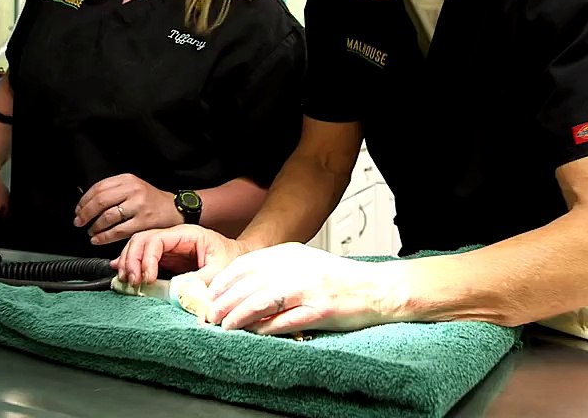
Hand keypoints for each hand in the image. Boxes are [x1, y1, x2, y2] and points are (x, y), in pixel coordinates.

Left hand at [75, 173, 181, 245]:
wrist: (173, 209)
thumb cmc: (150, 200)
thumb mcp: (133, 187)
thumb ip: (113, 192)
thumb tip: (86, 205)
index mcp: (127, 179)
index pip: (98, 187)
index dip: (84, 201)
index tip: (78, 210)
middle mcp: (133, 190)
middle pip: (100, 201)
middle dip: (85, 214)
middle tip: (79, 222)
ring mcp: (138, 206)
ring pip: (108, 217)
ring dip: (94, 227)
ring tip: (91, 232)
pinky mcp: (143, 221)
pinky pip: (118, 231)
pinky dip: (104, 237)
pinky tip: (98, 240)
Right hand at [112, 224, 249, 286]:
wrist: (239, 259)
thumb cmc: (232, 260)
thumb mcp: (220, 271)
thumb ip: (200, 280)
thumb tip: (177, 290)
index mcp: (187, 234)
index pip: (157, 239)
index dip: (147, 258)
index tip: (148, 278)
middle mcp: (174, 237)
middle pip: (142, 239)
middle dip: (132, 259)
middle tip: (132, 280)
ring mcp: (168, 247)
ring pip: (138, 246)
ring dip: (128, 262)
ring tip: (126, 281)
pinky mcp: (166, 258)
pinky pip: (143, 257)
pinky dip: (130, 264)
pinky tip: (120, 271)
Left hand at [204, 243, 396, 334]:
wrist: (377, 288)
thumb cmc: (339, 279)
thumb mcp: (305, 263)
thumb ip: (277, 269)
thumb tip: (243, 286)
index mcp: (291, 254)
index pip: (247, 264)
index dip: (225, 280)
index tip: (211, 294)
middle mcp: (297, 268)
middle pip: (250, 284)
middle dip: (225, 301)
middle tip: (211, 315)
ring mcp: (309, 289)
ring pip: (262, 301)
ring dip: (239, 315)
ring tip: (225, 326)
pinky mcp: (321, 310)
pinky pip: (286, 320)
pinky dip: (266, 328)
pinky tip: (254, 333)